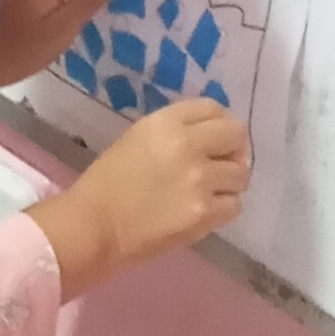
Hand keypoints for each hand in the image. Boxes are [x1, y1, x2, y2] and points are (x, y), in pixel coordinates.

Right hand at [38, 99, 250, 298]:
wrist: (94, 227)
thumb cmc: (105, 184)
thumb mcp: (137, 139)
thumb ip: (173, 133)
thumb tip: (206, 140)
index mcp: (166, 123)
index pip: (213, 108)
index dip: (219, 122)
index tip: (216, 138)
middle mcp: (188, 145)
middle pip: (236, 135)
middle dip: (233, 149)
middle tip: (222, 164)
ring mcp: (200, 180)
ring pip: (241, 173)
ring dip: (230, 182)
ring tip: (213, 191)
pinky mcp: (204, 213)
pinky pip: (235, 205)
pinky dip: (225, 207)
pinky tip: (207, 210)